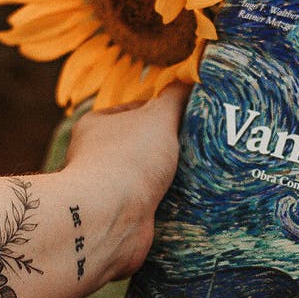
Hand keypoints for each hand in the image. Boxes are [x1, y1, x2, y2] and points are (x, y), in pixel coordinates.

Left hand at [62, 83, 190, 278]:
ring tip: (201, 176)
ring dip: (171, 180)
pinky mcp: (121, 218)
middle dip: (170, 149)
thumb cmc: (128, 160)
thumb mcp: (158, 117)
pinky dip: (168, 206)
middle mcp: (97, 157)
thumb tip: (190, 78)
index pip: (134, 111)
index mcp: (97, 126)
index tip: (190, 117)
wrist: (110, 219)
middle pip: (142, 146)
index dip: (164, 112)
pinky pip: (150, 207)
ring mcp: (108, 190)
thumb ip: (175, 97)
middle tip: (201, 148)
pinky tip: (190, 203)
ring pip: (148, 179)